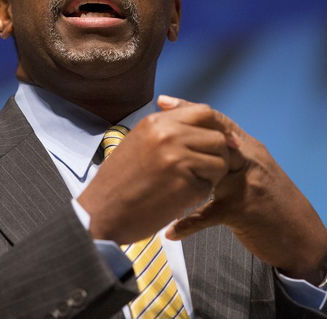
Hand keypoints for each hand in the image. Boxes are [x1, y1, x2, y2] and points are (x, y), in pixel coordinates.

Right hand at [77, 100, 234, 243]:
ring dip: (212, 175)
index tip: (225, 141)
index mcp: (156, 122)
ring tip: (189, 185)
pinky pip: (210, 185)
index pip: (203, 112)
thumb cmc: (118, 182)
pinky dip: (201, 193)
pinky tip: (180, 198)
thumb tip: (200, 126)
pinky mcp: (185, 185)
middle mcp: (169, 136)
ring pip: (220, 162)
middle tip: (205, 171)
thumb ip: (166, 130)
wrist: (102, 213)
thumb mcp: (138, 142)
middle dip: (218, 155)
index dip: (217, 128)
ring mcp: (178, 159)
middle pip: (217, 137)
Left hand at [160, 96, 326, 284]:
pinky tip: (170, 231)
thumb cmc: (274, 206)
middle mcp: (249, 160)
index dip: (190, 109)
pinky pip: (208, 215)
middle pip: (211, 137)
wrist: (302, 237)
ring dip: (180, 172)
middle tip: (151, 124)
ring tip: (153, 171)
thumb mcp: (254, 175)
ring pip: (209, 169)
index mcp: (249, 149)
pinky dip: (188, 224)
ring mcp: (246, 183)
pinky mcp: (243, 210)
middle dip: (179, 129)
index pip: (217, 121)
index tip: (163, 101)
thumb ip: (230, 160)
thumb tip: (199, 148)